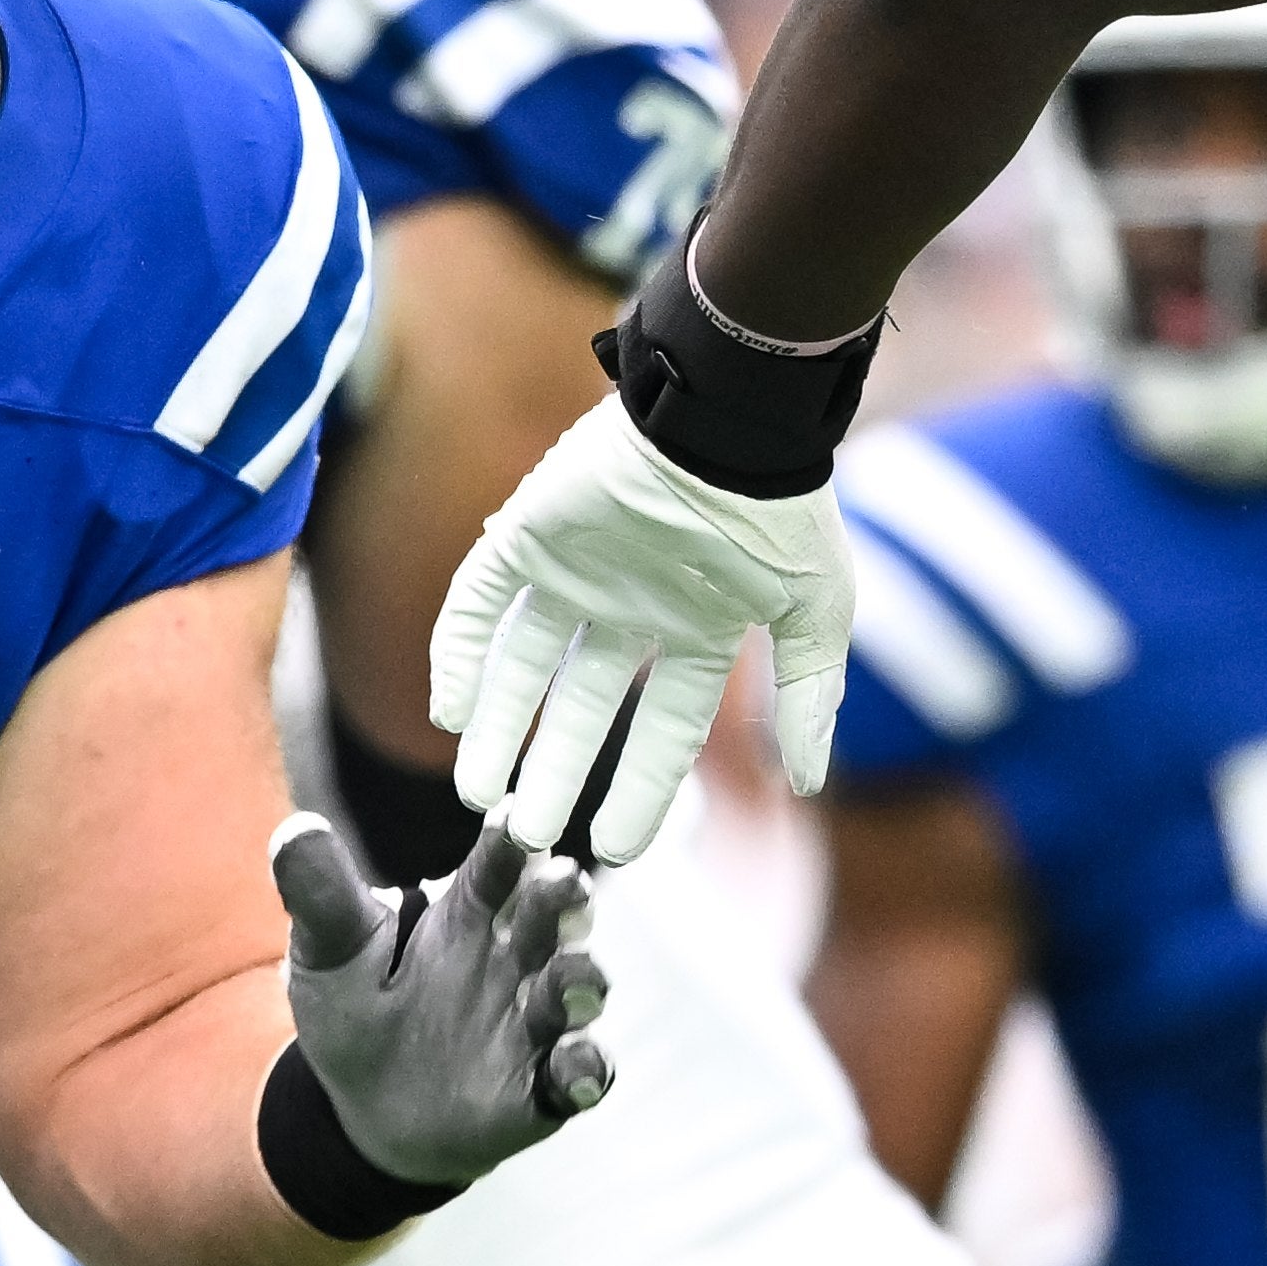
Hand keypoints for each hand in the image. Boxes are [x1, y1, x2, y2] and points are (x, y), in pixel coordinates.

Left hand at [269, 814, 611, 1213]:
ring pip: (575, 990)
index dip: (506, 843)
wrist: (370, 1115)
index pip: (494, 867)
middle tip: (564, 879)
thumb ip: (322, 899)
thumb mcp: (330, 957)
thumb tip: (295, 829)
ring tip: (573, 976)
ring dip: (581, 980)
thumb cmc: (356, 1018)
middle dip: (562, 898)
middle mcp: (514, 960)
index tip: (512, 817)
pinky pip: (581, 1073)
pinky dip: (586, 1068)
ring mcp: (535, 1022)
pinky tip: (576, 1065)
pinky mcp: (546, 1084)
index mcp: (466, 916)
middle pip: (550, 918)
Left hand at [429, 396, 850, 864]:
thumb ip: (811, 696)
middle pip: (580, 709)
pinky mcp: (527, 532)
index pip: (661, 726)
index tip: (612, 848)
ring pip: (522, 665)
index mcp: (693, 626)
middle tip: (526, 838)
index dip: (639, 788)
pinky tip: (447, 710)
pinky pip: (478, 601)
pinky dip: (459, 652)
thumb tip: (811, 785)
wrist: (727, 417)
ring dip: (496, 728)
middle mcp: (628, 605)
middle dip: (554, 772)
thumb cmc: (780, 510)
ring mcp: (574, 570)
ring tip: (475, 793)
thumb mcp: (819, 610)